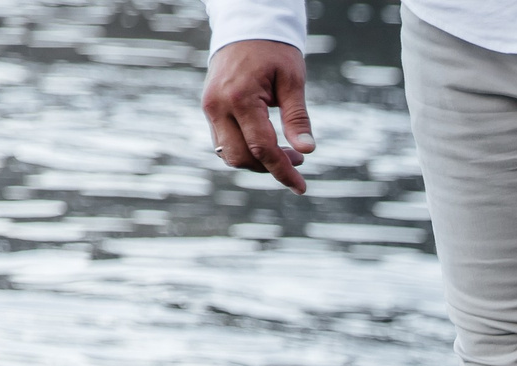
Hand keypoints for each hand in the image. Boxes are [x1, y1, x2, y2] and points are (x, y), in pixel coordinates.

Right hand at [202, 40, 314, 193]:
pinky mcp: (209, 108)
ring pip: (229, 154)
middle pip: (241, 157)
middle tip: (298, 159)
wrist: (245, 28)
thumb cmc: (273, 51)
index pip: (262, 148)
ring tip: (285, 151)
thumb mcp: (292, 80)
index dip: (282, 171)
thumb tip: (307, 150)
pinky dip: (245, 149)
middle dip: (270, 167)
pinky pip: (224, 142)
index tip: (301, 186)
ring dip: (256, 161)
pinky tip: (266, 143)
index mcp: (240, 98)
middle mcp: (218, 106)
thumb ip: (297, 117)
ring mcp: (209, 108)